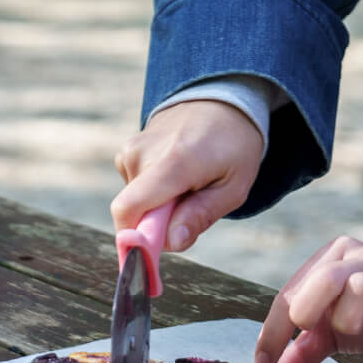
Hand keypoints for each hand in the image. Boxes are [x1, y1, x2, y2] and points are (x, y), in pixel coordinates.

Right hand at [111, 100, 264, 251]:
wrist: (223, 99)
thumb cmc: (234, 146)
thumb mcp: (233, 186)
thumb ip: (200, 215)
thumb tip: (170, 243)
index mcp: (174, 161)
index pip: (129, 209)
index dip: (134, 242)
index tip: (150, 263)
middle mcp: (144, 152)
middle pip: (134, 213)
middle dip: (158, 225)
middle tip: (193, 207)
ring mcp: (133, 148)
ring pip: (136, 202)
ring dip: (159, 206)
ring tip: (190, 183)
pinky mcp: (128, 149)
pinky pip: (135, 187)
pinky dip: (154, 191)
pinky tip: (178, 173)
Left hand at [254, 236, 362, 362]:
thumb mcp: (332, 329)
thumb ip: (303, 346)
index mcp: (338, 254)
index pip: (294, 288)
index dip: (274, 328)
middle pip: (327, 277)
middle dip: (308, 310)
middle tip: (310, 332)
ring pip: (359, 289)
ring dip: (347, 322)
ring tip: (354, 332)